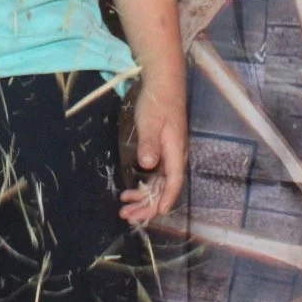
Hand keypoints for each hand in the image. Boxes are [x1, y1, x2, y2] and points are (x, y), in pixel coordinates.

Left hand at [120, 78, 185, 224]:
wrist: (162, 85)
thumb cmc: (157, 103)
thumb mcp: (151, 122)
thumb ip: (150, 143)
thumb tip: (148, 164)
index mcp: (176, 152)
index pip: (174, 182)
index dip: (166, 199)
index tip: (155, 214)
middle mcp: (174, 157)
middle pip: (164, 189)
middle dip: (148, 205)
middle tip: (129, 216)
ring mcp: (168, 155)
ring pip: (158, 185)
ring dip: (143, 199)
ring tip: (125, 208)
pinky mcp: (161, 151)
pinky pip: (154, 176)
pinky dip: (143, 187)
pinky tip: (130, 192)